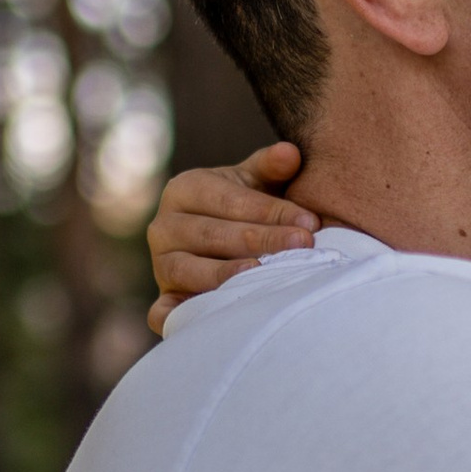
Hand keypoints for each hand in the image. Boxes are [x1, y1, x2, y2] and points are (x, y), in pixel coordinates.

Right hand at [144, 142, 316, 336]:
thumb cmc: (243, 209)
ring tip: (265, 275)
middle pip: (213, 234)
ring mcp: (161, 264)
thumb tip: (290, 154)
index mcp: (185, 190)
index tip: (309, 222)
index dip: (270, 211)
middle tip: (302, 247)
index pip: (229, 200)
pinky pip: (165, 311)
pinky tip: (213, 317)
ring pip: (190, 270)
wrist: (220, 242)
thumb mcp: (254, 182)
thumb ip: (271, 167)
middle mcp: (164, 226)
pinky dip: (181, 316)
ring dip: (228, 275)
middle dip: (261, 241)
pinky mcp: (164, 298)